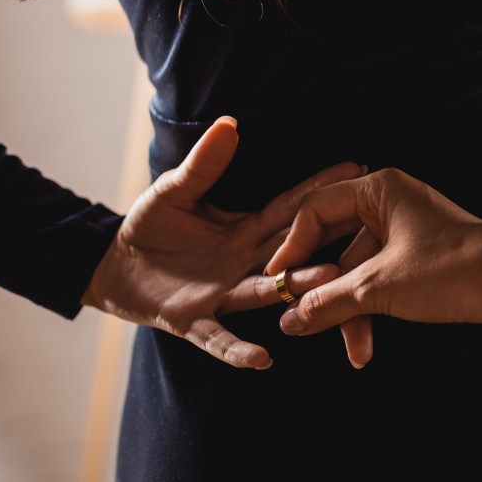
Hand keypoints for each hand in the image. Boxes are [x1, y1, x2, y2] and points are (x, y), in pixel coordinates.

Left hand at [82, 116, 366, 369]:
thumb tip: (229, 123)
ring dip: (296, 290)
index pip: (292, 210)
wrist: (113, 265)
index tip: (357, 169)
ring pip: (267, 293)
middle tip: (367, 233)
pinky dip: (238, 350)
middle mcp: (246, 264)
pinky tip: (261, 358)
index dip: (322, 191)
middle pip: (295, 256)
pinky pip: (219, 338)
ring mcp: (223, 294)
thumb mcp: (177, 189)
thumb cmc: (152, 225)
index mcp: (248, 230)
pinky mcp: (192, 320)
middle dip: (329, 244)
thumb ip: (205, 164)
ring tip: (326, 286)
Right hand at [265, 168, 481, 363]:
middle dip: (323, 290)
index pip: (314, 212)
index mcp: (377, 190)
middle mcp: (388, 204)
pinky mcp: (417, 258)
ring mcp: (403, 232)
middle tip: (303, 319)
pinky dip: (371, 310)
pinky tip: (363, 346)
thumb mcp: (378, 288)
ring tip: (351, 350)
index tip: (277, 284)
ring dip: (351, 311)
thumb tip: (290, 320)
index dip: (291, 250)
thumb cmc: (451, 269)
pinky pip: (378, 281)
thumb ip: (327, 303)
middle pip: (333, 245)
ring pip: (357, 271)